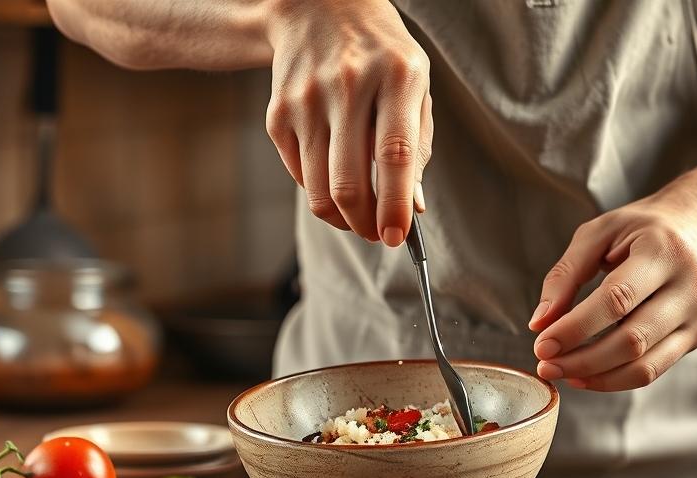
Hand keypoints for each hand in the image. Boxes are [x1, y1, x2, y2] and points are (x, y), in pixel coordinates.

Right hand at [265, 0, 431, 246]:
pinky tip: (334, 178)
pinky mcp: (278, 114)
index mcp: (396, 76)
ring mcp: (306, 99)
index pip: (394, 156)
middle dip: (365, 224)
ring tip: (358, 218)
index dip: (395, 205)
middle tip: (377, 234)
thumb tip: (413, 207)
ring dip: (341, 219)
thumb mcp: (415, 87)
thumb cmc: (381, 56)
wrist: (319, 9)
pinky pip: (299, 176)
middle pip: (349, 184)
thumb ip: (417, 147)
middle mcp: (347, 85)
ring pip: (319, 190)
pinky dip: (319, 191)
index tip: (398, 236)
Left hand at [527, 198, 696, 390]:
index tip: (542, 344)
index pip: (616, 300)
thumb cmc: (645, 229)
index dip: (576, 328)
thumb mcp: (599, 233)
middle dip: (582, 360)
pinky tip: (587, 375)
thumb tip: (540, 323)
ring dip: (596, 377)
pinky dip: (616, 380)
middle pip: (632, 340)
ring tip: (562, 372)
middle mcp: (690, 286)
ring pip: (645, 365)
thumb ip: (565, 275)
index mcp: (663, 251)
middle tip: (545, 365)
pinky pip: (654, 370)